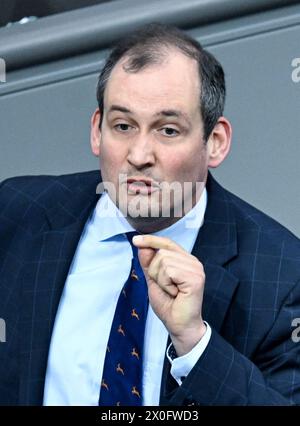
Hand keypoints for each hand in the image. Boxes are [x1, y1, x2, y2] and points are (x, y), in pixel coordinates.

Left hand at [132, 235, 205, 355]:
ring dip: (160, 279)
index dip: (151, 240)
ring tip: (171, 291)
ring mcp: (195, 269)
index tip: (136, 240)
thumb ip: (148, 263)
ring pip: (163, 261)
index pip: (167, 243)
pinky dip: (166, 283)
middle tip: (165, 288)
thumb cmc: (169, 306)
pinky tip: (175, 293)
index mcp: (184, 260)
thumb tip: (142, 246)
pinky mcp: (195, 278)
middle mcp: (193, 262)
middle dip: (154, 271)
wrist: (179, 326)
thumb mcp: (153, 281)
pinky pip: (169, 271)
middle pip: (161, 252)